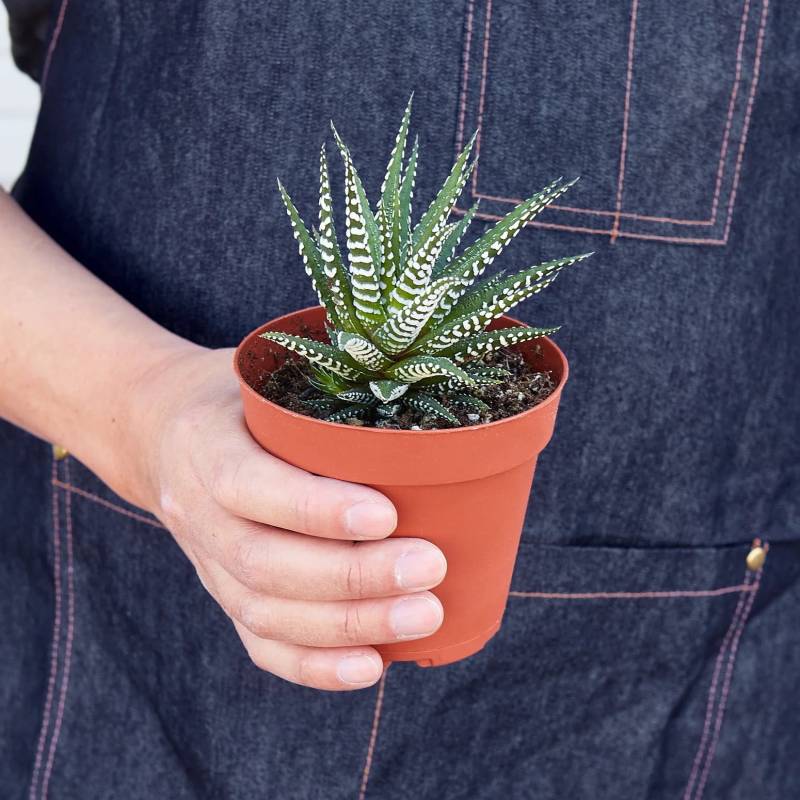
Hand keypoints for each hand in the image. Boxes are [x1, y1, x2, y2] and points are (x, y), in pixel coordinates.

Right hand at [124, 345, 446, 689]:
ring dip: (350, 624)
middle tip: (430, 567)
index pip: (248, 486)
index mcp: (204, 447)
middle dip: (354, 575)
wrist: (158, 434)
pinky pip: (261, 645)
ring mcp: (208, 564)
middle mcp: (198, 513)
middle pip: (266, 563)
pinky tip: (372, 666)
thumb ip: (316, 396)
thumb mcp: (260, 377)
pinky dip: (316, 665)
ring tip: (424, 614)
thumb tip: (415, 411)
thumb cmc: (232, 400)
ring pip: (267, 612)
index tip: (388, 513)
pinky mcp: (224, 596)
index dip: (315, 509)